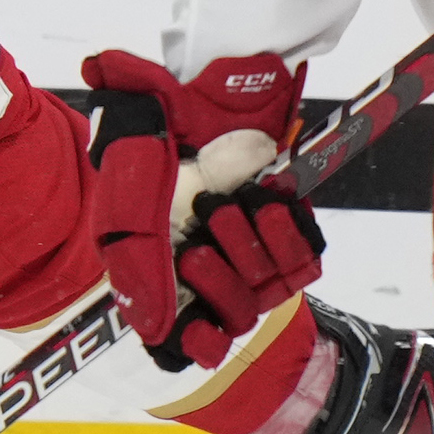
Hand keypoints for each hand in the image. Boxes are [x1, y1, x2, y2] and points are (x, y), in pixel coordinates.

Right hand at [80, 48, 318, 372]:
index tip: (202, 332)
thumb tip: (150, 328)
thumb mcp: (129, 200)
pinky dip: (288, 234)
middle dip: (222, 278)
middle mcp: (206, 270)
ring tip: (237, 202)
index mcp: (160, 274)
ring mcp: (250, 251)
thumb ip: (136, 264)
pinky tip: (268, 199)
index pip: (185, 340)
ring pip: (268, 292)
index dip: (197, 342)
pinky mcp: (288, 231)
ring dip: (253, 248)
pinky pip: (304, 262)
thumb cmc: (155, 140)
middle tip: (204, 229)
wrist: (206, 91)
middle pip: (233, 317)